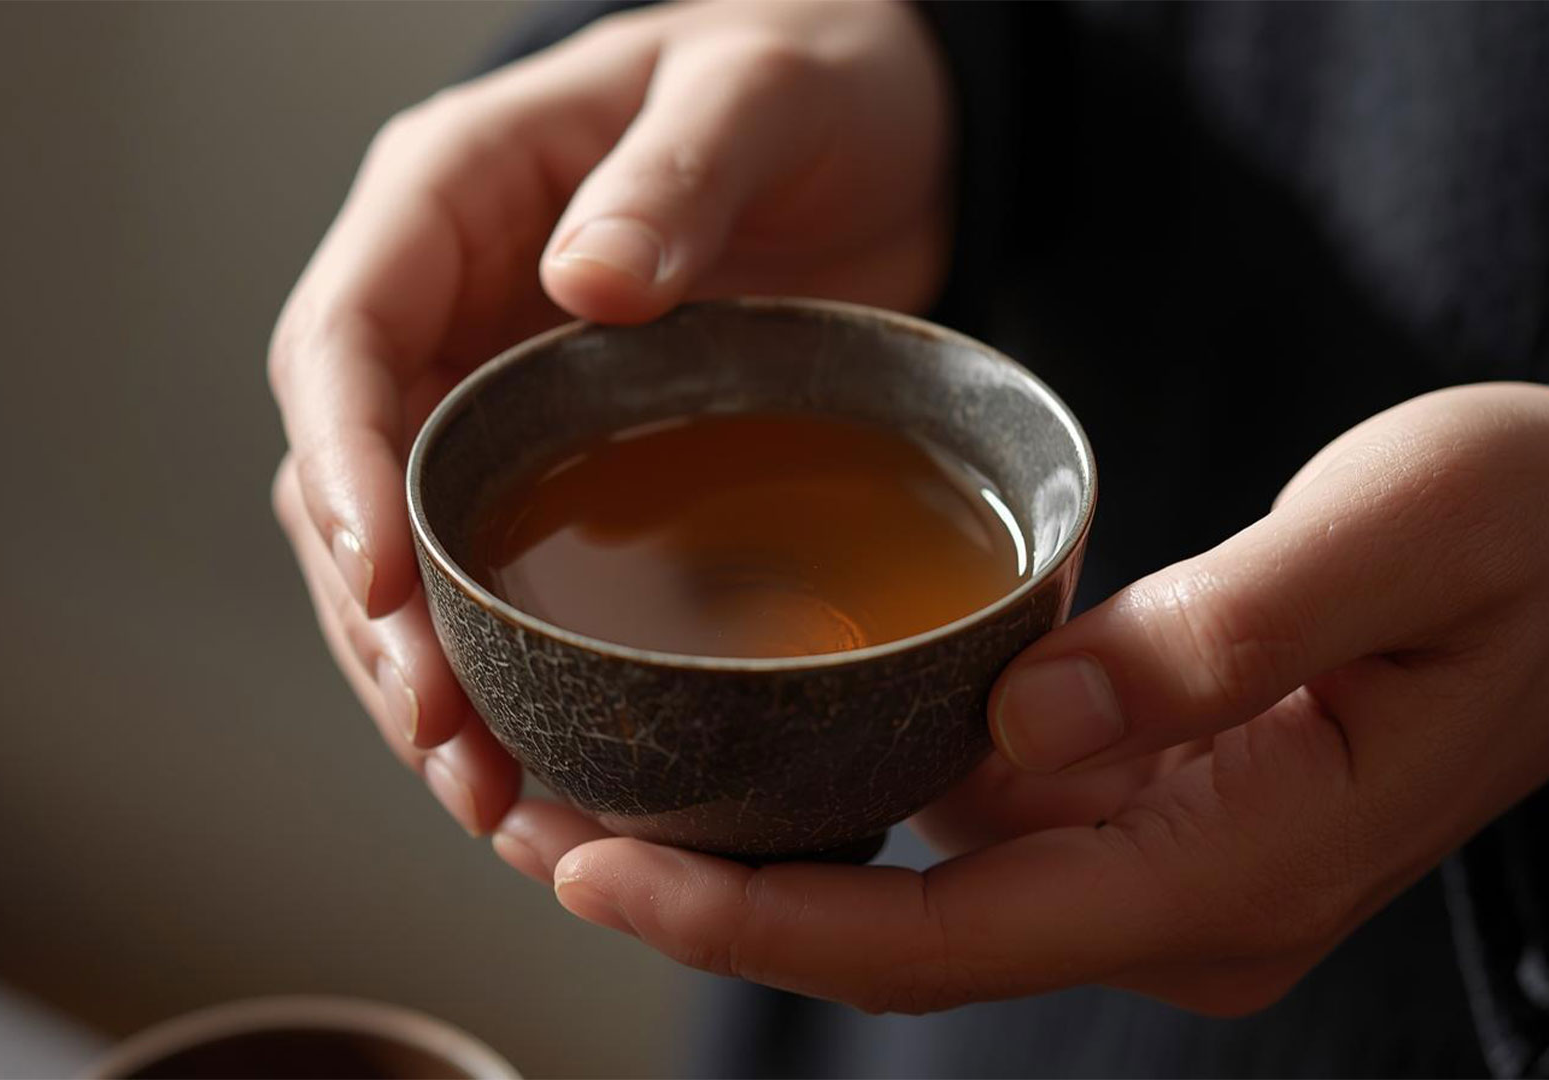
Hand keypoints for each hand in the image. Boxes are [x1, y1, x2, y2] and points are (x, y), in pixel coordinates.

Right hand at [268, 1, 952, 830]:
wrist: (885, 128)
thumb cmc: (809, 74)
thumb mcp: (757, 94)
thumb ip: (674, 174)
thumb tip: (584, 284)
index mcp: (451, 203)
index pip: (342, 343)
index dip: (342, 476)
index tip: (386, 593)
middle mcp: (451, 313)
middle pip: (353, 489)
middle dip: (386, 632)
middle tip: (454, 754)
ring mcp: (502, 398)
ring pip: (417, 565)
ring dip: (443, 693)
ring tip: (502, 808)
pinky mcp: (569, 467)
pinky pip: (508, 586)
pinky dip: (523, 686)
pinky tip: (564, 773)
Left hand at [516, 383, 1548, 1014]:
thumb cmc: (1531, 536)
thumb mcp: (1406, 533)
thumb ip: (1222, 633)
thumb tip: (1026, 720)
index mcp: (1228, 864)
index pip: (944, 936)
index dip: (760, 917)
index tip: (602, 864)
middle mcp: (1178, 900)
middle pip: (902, 937)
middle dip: (717, 898)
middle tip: (535, 825)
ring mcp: (1161, 867)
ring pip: (921, 896)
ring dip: (763, 860)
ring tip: (596, 798)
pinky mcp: (1150, 812)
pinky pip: (969, 839)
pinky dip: (849, 813)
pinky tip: (755, 756)